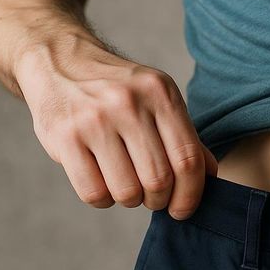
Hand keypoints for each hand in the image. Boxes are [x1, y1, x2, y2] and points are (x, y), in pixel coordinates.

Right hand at [15, 38, 218, 219]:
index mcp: (160, 93)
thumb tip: (211, 176)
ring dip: (130, 200)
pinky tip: (102, 182)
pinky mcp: (64, 137)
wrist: (58, 60)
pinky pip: (93, 193)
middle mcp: (129, 103)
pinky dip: (103, 199)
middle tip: (152, 196)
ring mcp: (94, 119)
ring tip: (125, 184)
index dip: (191, 194)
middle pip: (159, 180)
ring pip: (127, 191)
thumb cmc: (116, 89)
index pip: (188, 159)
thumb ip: (184, 136)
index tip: (183, 209)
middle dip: (159, 200)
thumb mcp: (157, 98)